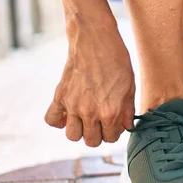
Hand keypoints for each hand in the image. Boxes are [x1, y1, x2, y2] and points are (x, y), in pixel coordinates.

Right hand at [44, 15, 134, 146]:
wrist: (95, 40)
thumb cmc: (116, 60)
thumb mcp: (129, 86)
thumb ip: (127, 111)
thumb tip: (126, 127)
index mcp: (110, 111)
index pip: (110, 138)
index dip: (114, 131)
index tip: (114, 122)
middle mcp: (89, 112)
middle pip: (91, 141)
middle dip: (98, 134)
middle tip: (100, 121)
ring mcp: (72, 105)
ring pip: (72, 136)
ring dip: (79, 131)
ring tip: (85, 118)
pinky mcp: (59, 96)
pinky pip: (52, 120)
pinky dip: (59, 120)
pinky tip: (68, 112)